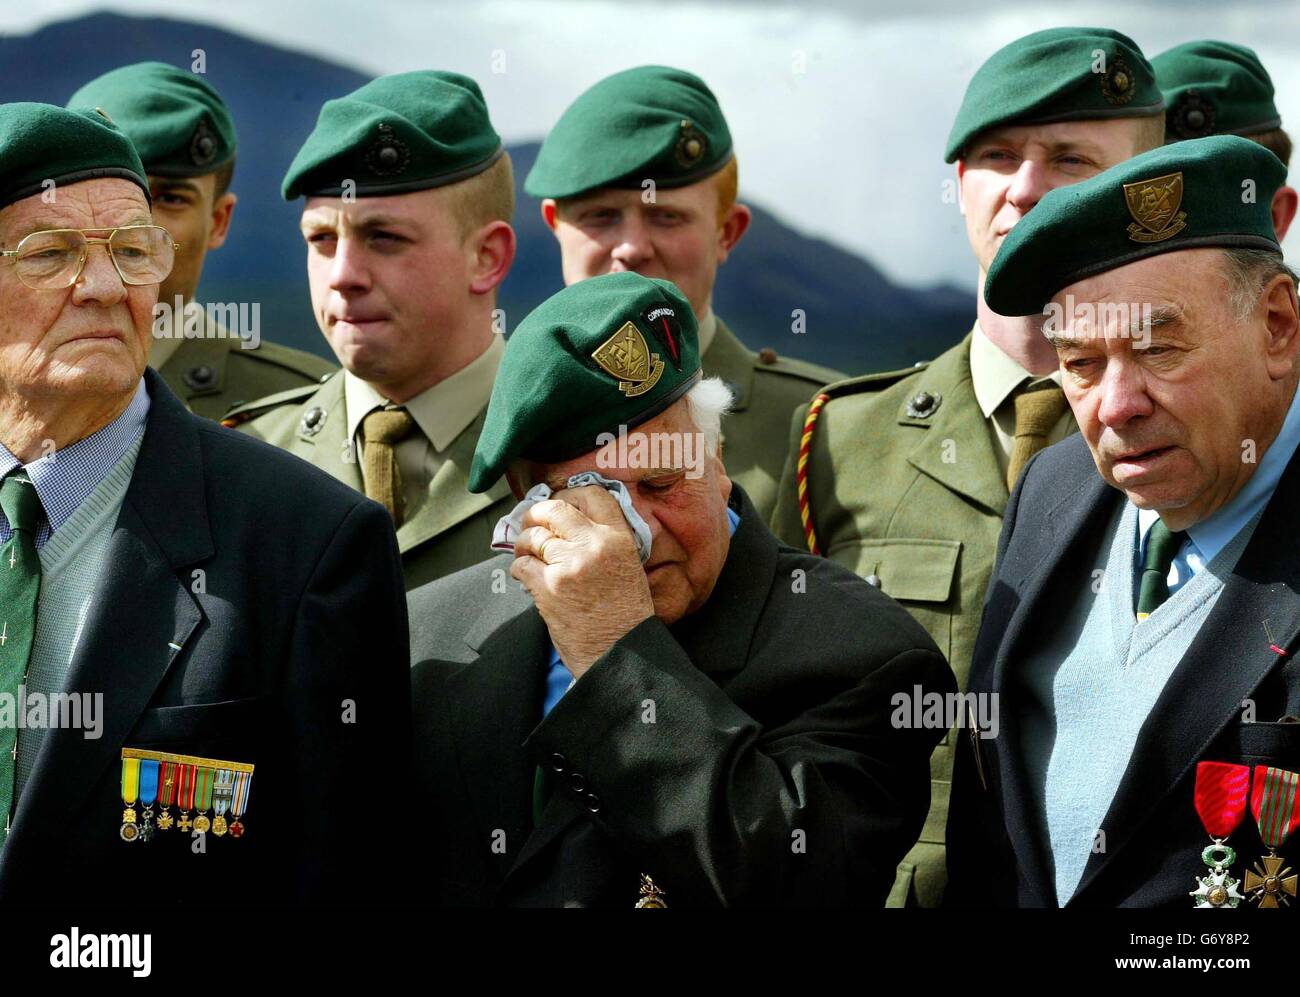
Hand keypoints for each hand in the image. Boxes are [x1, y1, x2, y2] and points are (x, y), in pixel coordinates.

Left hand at [511, 485, 654, 677]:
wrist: (621, 653)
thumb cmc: (626, 616)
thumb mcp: (629, 567)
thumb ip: (605, 542)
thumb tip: (571, 525)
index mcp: (618, 538)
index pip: (592, 495)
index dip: (570, 493)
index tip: (559, 502)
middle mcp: (593, 545)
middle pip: (554, 509)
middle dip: (536, 514)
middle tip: (530, 522)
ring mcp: (569, 565)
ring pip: (532, 537)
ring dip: (524, 545)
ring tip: (527, 554)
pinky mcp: (548, 587)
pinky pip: (522, 565)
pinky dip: (520, 569)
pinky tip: (528, 577)